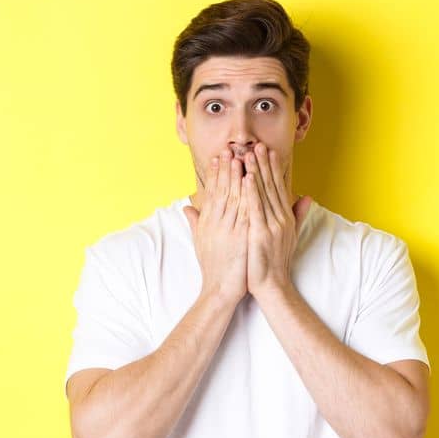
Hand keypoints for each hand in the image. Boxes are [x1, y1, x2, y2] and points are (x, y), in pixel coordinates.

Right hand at [182, 148, 248, 303]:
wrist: (220, 289)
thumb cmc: (214, 266)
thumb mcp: (201, 241)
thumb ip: (196, 221)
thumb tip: (187, 207)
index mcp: (208, 221)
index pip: (212, 192)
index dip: (216, 173)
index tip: (220, 157)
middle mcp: (216, 222)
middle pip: (222, 190)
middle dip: (226, 168)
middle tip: (230, 149)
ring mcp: (228, 228)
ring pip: (233, 196)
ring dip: (237, 176)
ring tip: (241, 157)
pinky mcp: (240, 236)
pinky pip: (245, 210)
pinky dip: (247, 195)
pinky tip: (251, 181)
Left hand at [244, 141, 312, 298]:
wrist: (272, 285)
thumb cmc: (276, 262)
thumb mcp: (290, 236)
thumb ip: (298, 215)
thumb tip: (308, 197)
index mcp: (285, 218)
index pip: (279, 188)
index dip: (274, 169)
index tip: (269, 152)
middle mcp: (281, 219)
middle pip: (272, 186)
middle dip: (264, 164)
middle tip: (258, 144)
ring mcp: (272, 225)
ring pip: (263, 193)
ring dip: (256, 172)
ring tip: (249, 154)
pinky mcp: (260, 233)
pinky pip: (255, 208)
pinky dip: (251, 192)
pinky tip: (246, 177)